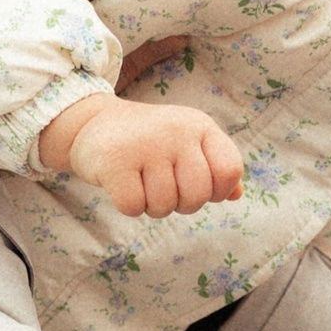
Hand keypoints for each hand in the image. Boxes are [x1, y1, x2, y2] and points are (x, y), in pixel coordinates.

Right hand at [38, 91, 242, 216]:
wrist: (93, 124)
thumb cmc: (149, 142)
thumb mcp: (187, 144)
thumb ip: (215, 167)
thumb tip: (237, 194)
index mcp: (199, 125)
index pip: (229, 170)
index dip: (217, 191)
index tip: (199, 187)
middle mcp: (176, 130)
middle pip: (197, 196)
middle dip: (182, 204)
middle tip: (164, 188)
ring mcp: (145, 144)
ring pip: (164, 206)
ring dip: (152, 206)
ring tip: (142, 182)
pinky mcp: (115, 161)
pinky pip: (134, 207)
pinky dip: (129, 206)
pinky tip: (123, 184)